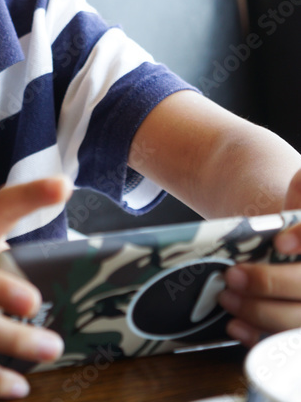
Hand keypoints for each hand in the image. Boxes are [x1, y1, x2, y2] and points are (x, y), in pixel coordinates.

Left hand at [219, 167, 300, 346]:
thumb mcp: (299, 195)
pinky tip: (236, 325)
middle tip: (232, 274)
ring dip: (260, 311)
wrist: (289, 243)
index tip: (279, 242)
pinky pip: (285, 341)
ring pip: (297, 320)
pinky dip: (260, 336)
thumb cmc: (294, 219)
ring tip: (225, 296)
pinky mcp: (296, 327)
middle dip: (269, 282)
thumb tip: (300, 176)